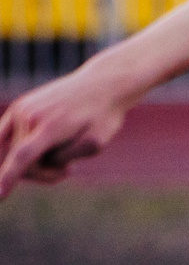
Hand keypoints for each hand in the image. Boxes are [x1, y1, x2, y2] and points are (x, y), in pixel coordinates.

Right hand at [0, 66, 133, 196]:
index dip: (7, 178)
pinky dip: (16, 148)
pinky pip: (5, 135)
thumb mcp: (95, 144)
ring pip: (18, 151)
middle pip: (25, 163)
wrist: (100, 86)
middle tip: (69, 172)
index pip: (22, 158)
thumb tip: (37, 160)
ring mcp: (21, 109)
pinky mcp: (19, 107)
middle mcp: (29, 116)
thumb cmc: (103, 117)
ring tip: (64, 152)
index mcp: (50, 127)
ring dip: (38, 159)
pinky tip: (32, 146)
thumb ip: (65, 157)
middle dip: (45, 173)